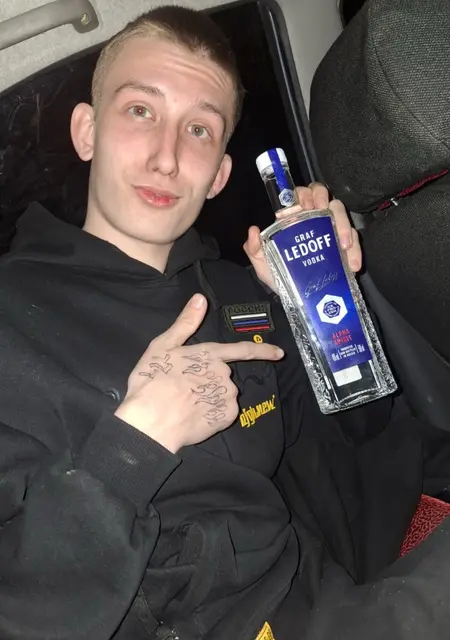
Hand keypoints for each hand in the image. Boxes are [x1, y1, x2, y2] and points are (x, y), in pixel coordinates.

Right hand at [115, 294, 283, 452]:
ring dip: (210, 397)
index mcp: (210, 354)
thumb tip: (201, 298)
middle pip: (223, 376)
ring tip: (186, 403)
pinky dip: (212, 414)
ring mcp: (227, 397)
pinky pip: (223, 413)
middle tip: (184, 388)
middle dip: (209, 380)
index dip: (263, 351)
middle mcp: (224, 374)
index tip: (280, 353)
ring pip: (224, 395)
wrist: (151, 422)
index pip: (242, 350)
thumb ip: (186, 323)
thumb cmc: (152, 381)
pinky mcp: (226, 417)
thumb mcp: (163, 346)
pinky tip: (193, 415)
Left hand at [243, 182, 361, 291]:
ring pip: (341, 213)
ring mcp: (330, 231)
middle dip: (325, 200)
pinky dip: (355, 251)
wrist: (297, 299)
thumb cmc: (280, 276)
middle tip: (324, 214)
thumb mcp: (263, 264)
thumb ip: (254, 249)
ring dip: (344, 225)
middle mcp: (313, 220)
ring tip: (343, 245)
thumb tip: (253, 231)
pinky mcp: (345, 246)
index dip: (305, 193)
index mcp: (293, 219)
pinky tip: (352, 264)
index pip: (300, 194)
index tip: (306, 205)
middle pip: (323, 196)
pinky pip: (354, 240)